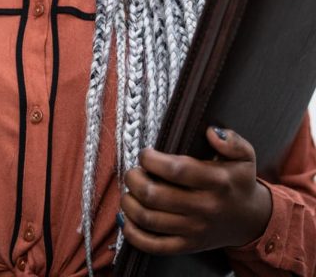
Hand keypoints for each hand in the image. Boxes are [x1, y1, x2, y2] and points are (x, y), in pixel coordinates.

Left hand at [120, 126, 271, 254]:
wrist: (250, 221)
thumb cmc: (238, 181)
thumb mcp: (245, 157)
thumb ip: (231, 141)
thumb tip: (212, 131)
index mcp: (217, 183)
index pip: (176, 170)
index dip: (152, 160)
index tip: (145, 154)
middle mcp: (205, 208)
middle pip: (155, 196)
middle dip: (134, 179)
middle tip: (133, 172)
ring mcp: (195, 230)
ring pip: (149, 219)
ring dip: (129, 203)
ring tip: (130, 190)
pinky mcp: (187, 246)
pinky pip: (154, 246)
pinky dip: (133, 233)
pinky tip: (126, 218)